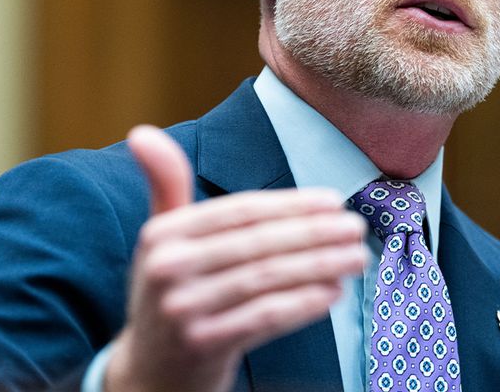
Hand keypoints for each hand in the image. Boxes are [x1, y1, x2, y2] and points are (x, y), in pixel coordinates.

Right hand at [105, 125, 367, 391]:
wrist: (150, 371)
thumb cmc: (169, 290)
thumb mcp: (161, 238)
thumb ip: (165, 184)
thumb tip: (141, 131)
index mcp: (162, 234)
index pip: (240, 211)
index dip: (291, 204)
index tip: (334, 201)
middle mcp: (166, 269)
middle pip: (257, 243)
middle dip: (316, 233)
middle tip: (357, 227)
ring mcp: (183, 310)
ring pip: (266, 279)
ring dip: (321, 266)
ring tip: (358, 257)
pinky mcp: (203, 345)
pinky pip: (263, 318)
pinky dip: (303, 304)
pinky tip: (333, 292)